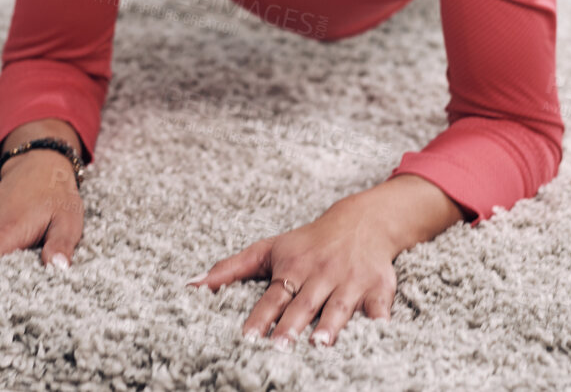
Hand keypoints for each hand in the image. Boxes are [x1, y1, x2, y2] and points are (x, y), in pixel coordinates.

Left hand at [186, 193, 398, 349]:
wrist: (363, 221)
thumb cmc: (309, 242)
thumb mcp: (269, 248)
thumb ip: (231, 268)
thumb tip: (191, 285)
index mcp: (294, 267)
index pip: (273, 296)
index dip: (261, 317)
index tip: (248, 337)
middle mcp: (321, 274)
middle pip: (304, 304)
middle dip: (292, 326)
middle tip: (279, 348)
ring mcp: (351, 281)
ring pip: (339, 307)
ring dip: (331, 326)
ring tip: (319, 345)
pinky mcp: (379, 288)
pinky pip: (379, 308)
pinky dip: (378, 323)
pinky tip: (375, 337)